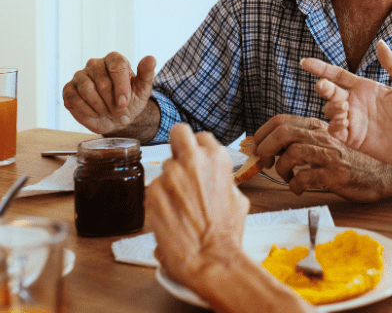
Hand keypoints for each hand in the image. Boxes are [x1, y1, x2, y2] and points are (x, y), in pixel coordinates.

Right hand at [62, 52, 155, 133]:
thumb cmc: (130, 101)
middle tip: (119, 113)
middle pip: (102, 82)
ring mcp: (80, 76)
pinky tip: (96, 113)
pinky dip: (87, 111)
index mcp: (114, 59)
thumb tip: (151, 59)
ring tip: (107, 112)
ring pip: (87, 89)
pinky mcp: (69, 89)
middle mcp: (95, 64)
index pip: (117, 66)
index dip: (121, 87)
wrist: (116, 117)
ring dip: (100, 107)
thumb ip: (147, 74)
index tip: (124, 102)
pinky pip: (74, 99)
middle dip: (112, 102)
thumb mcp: (142, 90)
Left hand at [146, 124, 250, 292]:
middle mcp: (193, 160)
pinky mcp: (153, 192)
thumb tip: (216, 179)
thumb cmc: (227, 233)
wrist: (211, 258)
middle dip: (178, 145)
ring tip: (178, 204)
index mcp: (217, 158)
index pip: (200, 137)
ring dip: (169, 180)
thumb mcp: (238, 198)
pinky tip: (170, 215)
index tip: (196, 162)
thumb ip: (223, 180)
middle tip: (180, 166)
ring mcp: (171, 175)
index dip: (198, 150)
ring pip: (164, 166)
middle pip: (179, 133)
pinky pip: (154, 188)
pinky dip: (159, 200)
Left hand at [253, 114, 391, 201]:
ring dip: (282, 168)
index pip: (281, 120)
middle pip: (283, 132)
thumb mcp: (329, 143)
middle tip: (264, 161)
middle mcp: (323, 137)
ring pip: (292, 153)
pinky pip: (304, 179)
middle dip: (265, 148)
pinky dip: (295, 186)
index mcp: (318, 128)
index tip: (256, 147)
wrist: (385, 174)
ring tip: (288, 177)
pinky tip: (300, 189)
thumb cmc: (353, 161)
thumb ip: (306, 141)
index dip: (262, 133)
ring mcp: (330, 156)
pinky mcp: (335, 176)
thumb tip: (273, 148)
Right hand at [300, 40, 391, 172]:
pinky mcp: (354, 140)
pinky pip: (334, 130)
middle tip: (325, 86)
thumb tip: (380, 43)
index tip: (304, 62)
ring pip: (328, 111)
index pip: (338, 75)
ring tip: (345, 109)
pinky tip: (345, 121)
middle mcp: (356, 103)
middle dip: (322, 87)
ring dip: (331, 107)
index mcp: (366, 88)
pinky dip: (334, 124)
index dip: (321, 68)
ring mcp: (354, 122)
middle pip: (329, 92)